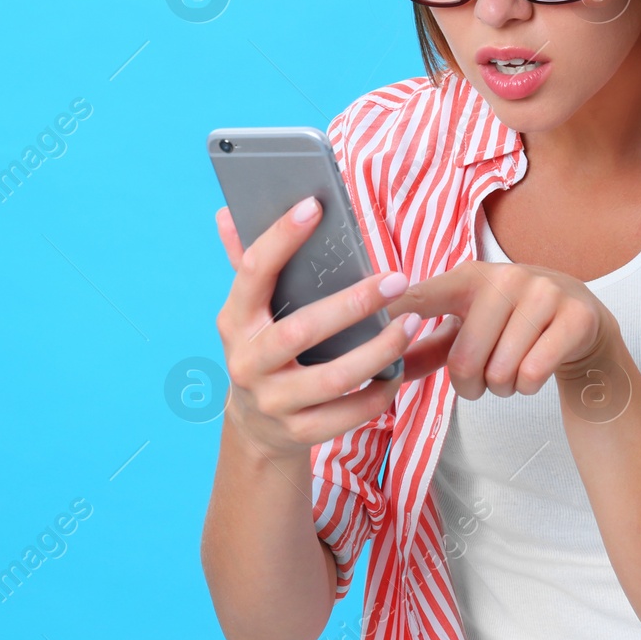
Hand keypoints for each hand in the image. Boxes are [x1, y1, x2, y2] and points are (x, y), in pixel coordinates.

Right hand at [213, 197, 459, 459]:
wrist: (255, 429)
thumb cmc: (264, 350)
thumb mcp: (249, 313)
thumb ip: (245, 263)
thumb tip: (228, 212)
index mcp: (234, 320)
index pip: (253, 271)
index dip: (281, 237)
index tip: (314, 205)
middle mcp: (247, 362)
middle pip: (301, 330)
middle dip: (352, 304)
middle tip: (397, 278)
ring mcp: (272, 402)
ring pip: (333, 378)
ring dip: (379, 350)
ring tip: (412, 323)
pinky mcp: (298, 434)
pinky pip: (348, 414)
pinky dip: (379, 392)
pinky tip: (399, 369)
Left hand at [386, 260, 622, 399]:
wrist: (580, 322)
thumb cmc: (510, 325)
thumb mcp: (468, 326)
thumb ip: (427, 347)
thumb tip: (382, 366)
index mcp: (468, 277)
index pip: (422, 297)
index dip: (395, 313)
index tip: (372, 324)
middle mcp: (505, 276)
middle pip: (464, 360)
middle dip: (470, 386)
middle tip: (484, 378)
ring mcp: (543, 292)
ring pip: (501, 373)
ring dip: (502, 388)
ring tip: (512, 370)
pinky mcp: (574, 315)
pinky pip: (533, 374)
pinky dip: (528, 387)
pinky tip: (534, 369)